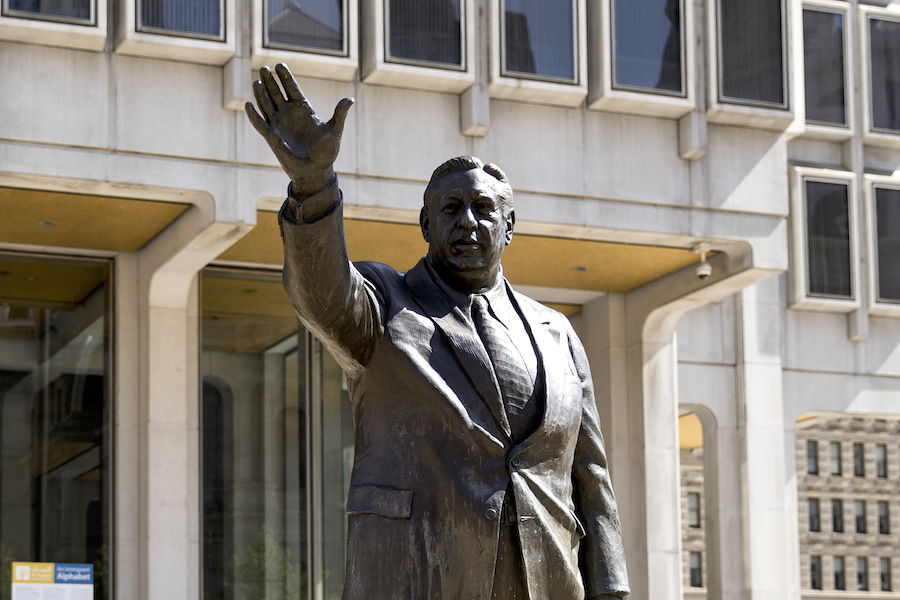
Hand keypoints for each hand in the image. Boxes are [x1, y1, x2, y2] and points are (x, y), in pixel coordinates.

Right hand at [245, 64, 353, 195]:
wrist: (316, 170)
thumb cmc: (327, 151)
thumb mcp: (335, 131)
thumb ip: (340, 114)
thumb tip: (350, 100)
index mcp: (304, 109)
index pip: (292, 88)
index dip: (285, 77)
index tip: (280, 65)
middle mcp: (289, 113)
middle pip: (277, 92)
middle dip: (270, 81)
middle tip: (265, 68)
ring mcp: (279, 124)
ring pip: (266, 104)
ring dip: (261, 94)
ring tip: (257, 82)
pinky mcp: (272, 137)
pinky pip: (260, 124)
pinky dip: (254, 115)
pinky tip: (248, 105)